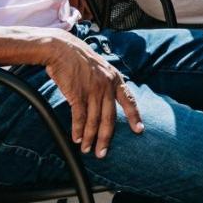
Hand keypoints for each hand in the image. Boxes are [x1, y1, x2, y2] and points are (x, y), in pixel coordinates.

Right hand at [42, 31, 143, 157]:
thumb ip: (106, 85)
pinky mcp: (77, 93)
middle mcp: (107, 85)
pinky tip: (76, 138)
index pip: (128, 100)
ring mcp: (93, 89)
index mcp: (115, 79)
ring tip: (87, 149)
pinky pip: (79, 116)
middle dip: (106, 138)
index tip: (140, 130)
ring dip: (90, 137)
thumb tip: (107, 103)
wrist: (62, 49)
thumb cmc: (79, 60)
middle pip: (110, 118)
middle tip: (103, 153)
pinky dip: (78, 129)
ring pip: (94, 120)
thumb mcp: (100, 69)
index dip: (135, 116)